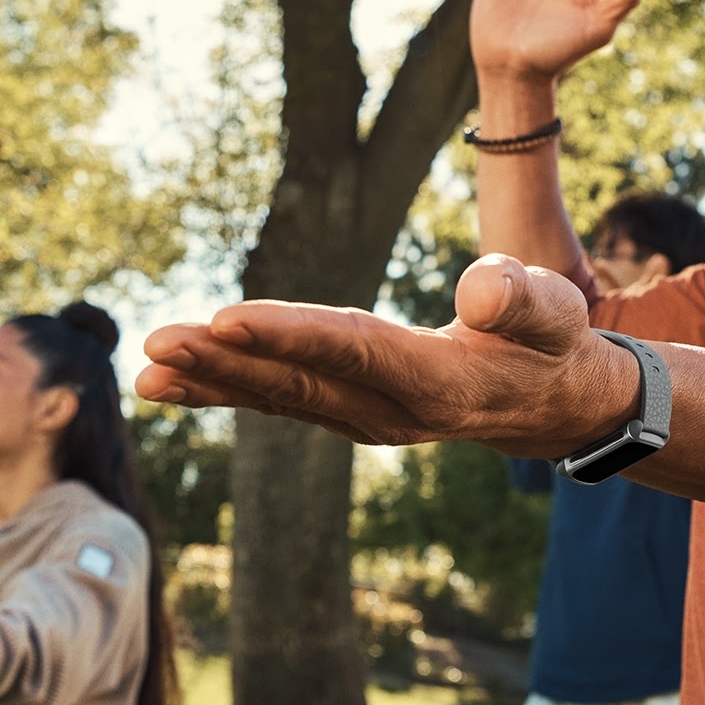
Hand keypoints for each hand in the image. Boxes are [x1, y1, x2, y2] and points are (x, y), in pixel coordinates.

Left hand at [134, 254, 639, 454]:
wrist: (554, 404)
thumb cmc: (553, 342)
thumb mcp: (557, 313)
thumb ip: (522, 298)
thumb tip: (480, 285)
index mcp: (440, 384)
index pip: (353, 351)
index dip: (290, 336)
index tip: (225, 319)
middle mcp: (392, 414)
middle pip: (298, 383)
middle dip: (224, 363)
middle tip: (157, 345)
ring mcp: (365, 420)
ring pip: (278, 398)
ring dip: (209, 382)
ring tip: (146, 368)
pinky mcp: (348, 413)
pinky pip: (278, 402)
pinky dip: (223, 390)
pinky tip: (170, 382)